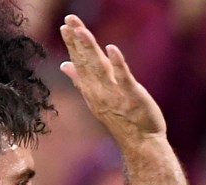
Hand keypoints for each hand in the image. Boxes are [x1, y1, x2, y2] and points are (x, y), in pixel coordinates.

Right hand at [58, 15, 166, 143]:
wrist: (141, 142)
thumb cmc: (121, 120)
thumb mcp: (97, 99)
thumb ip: (80, 80)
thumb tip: (64, 65)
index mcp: (91, 89)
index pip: (79, 62)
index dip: (72, 44)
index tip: (65, 27)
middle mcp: (99, 90)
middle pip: (86, 60)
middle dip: (77, 39)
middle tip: (69, 20)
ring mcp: (114, 93)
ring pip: (100, 67)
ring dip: (90, 48)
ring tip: (81, 30)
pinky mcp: (132, 95)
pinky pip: (123, 77)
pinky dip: (117, 62)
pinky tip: (111, 48)